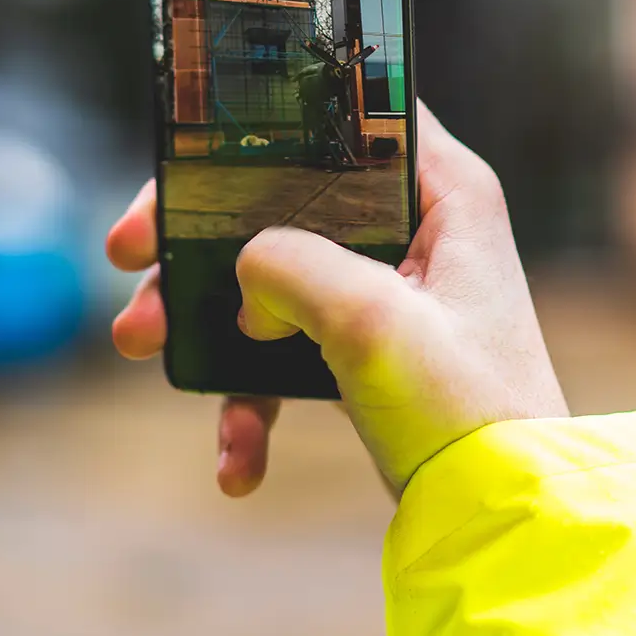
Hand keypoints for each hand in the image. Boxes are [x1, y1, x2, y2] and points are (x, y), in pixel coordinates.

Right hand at [106, 102, 567, 495]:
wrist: (505, 524)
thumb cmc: (470, 413)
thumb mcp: (373, 322)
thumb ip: (291, 266)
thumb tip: (242, 273)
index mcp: (443, 192)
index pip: (345, 112)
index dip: (259, 125)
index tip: (183, 160)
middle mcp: (418, 230)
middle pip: (281, 199)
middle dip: (197, 235)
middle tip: (130, 255)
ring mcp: (389, 295)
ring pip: (269, 280)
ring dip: (201, 317)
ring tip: (141, 346)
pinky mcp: (368, 356)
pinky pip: (287, 358)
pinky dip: (251, 403)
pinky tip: (237, 463)